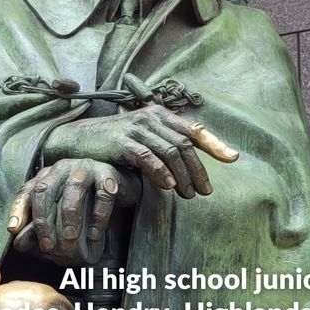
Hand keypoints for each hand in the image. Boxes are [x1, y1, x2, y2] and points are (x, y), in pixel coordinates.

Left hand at [7, 158, 141, 262]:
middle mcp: (62, 168)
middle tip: (48, 246)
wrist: (120, 187)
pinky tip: (94, 234)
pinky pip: (102, 194)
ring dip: (70, 216)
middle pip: (45, 188)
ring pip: (73, 188)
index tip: (13, 229)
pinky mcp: (108, 174)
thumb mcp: (60, 214)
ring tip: (70, 239)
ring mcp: (85, 168)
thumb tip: (18, 243)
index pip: (27, 190)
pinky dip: (98, 216)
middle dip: (44, 219)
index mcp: (47, 176)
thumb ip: (39, 227)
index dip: (18, 208)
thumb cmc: (85, 201)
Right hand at [43, 105, 237, 198]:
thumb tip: (191, 166)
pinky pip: (148, 158)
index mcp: (159, 115)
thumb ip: (163, 144)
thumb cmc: (112, 143)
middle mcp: (150, 117)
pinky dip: (161, 173)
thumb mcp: (141, 138)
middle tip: (205, 191)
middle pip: (185, 144)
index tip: (232, 158)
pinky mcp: (122, 141)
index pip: (193, 129)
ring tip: (188, 195)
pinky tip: (168, 187)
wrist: (77, 140)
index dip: (215, 143)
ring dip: (183, 176)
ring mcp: (136, 128)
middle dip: (198, 170)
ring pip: (170, 152)